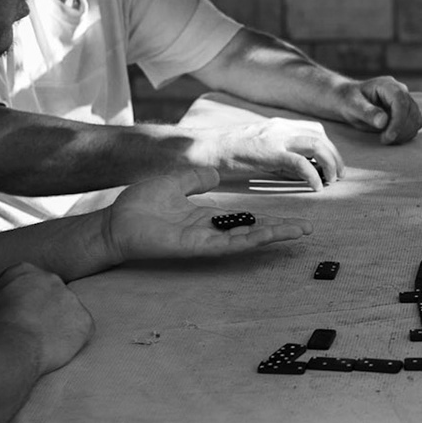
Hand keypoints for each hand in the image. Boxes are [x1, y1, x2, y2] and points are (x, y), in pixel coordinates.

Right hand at [0, 261, 94, 374]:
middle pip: (52, 295)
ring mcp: (71, 298)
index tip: (18, 319)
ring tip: (40, 343)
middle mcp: (51, 278)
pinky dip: (73, 341)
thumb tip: (4, 305)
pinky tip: (54, 350)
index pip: (31, 285)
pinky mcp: (85, 321)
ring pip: (68, 313)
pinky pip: (82, 331)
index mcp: (24, 270)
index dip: (25, 305)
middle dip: (44, 312)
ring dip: (58, 326)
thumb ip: (2, 297)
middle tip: (30, 332)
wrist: (9, 348)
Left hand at [104, 165, 310, 260]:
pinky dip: (249, 239)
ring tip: (299, 231)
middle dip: (280, 230)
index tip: (288, 215)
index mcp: (206, 218)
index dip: (266, 219)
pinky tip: (268, 235)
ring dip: (273, 235)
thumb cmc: (138, 206)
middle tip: (307, 229)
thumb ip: (195, 180)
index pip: (244, 220)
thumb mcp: (174, 184)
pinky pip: (227, 244)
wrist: (114, 222)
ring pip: (246, 240)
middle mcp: (210, 232)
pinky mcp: (196, 247)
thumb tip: (216, 175)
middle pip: (252, 232)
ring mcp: (204, 241)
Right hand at [201, 118, 343, 191]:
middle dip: (335, 156)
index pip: (315, 129)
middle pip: (320, 136)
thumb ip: (282, 160)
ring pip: (316, 145)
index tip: (332, 164)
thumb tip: (304, 174)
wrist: (206, 148)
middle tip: (339, 176)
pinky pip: (300, 163)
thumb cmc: (229, 153)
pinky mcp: (269, 153)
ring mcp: (275, 138)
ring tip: (331, 181)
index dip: (328, 146)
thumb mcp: (261, 152)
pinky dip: (313, 176)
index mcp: (278, 125)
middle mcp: (281, 128)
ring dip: (330, 164)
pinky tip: (315, 187)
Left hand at [336, 75, 421, 143]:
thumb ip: (367, 112)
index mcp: (388, 85)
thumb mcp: (352, 106)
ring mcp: (406, 101)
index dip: (398, 121)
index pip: (401, 102)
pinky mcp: (408, 112)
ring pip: (415, 120)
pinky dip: (405, 135)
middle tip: (383, 139)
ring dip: (403, 134)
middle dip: (399, 130)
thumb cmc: (349, 101)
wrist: (350, 101)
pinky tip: (390, 137)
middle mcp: (401, 91)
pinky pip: (414, 125)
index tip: (388, 137)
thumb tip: (383, 121)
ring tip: (385, 138)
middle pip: (411, 112)